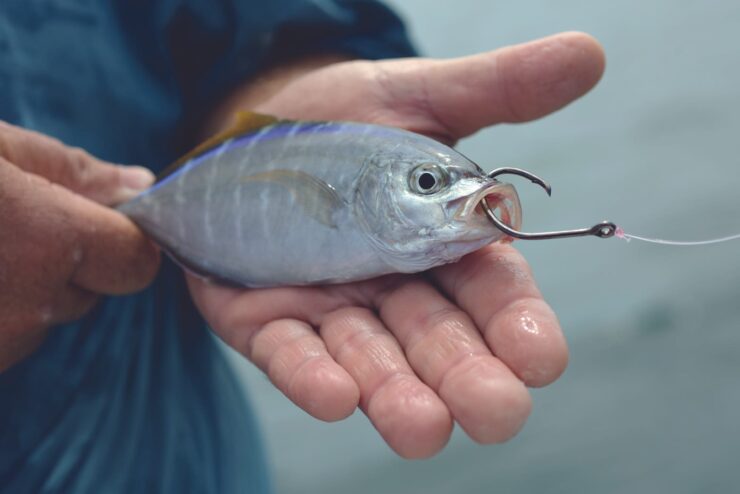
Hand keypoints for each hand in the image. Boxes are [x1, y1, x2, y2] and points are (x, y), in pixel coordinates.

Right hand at [0, 122, 159, 369]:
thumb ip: (73, 172)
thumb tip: (140, 184)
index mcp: (50, 243)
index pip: (136, 262)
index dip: (122, 239)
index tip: (97, 221)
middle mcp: (29, 307)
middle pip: (85, 292)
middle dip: (64, 264)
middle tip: (12, 228)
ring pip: (39, 320)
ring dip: (22, 291)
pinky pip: (4, 341)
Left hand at [188, 32, 604, 456]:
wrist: (246, 127)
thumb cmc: (340, 119)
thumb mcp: (414, 98)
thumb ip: (495, 89)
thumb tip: (588, 53)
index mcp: (442, 243)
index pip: (493, 291)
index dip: (519, 324)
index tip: (543, 358)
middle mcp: (394, 287)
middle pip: (439, 340)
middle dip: (468, 377)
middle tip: (497, 413)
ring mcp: (331, 308)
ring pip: (371, 359)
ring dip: (396, 395)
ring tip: (422, 430)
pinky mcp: (267, 317)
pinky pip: (289, 351)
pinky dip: (312, 375)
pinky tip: (338, 398)